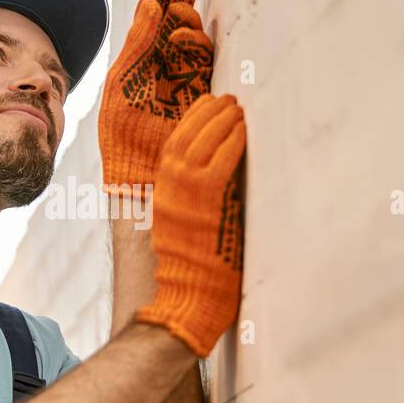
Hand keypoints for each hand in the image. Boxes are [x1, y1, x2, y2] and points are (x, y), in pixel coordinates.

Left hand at [98, 0, 215, 192]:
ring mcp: (184, 79)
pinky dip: (197, 43)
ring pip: (193, 38)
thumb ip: (137, 45)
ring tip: (176, 21)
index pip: (150, 18)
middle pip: (177, 22)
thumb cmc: (123, 137)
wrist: (142, 177)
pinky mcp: (203, 93)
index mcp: (138, 62)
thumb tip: (151, 4)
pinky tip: (182, 39)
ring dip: (187, 22)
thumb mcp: (122, 84)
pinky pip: (206, 59)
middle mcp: (162, 67)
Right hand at [135, 94, 244, 357]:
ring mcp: (184, 198)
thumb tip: (219, 180)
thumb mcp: (186, 230)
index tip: (207, 105)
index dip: (191, 122)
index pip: (172, 147)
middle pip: (183, 138)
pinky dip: (231, 141)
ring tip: (237, 107)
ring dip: (220, 120)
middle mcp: (167, 192)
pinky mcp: (206, 206)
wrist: (186, 303)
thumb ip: (196, 203)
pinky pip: (219, 162)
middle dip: (205, 112)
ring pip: (200, 143)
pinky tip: (243, 128)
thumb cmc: (194, 275)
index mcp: (160, 196)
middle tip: (226, 98)